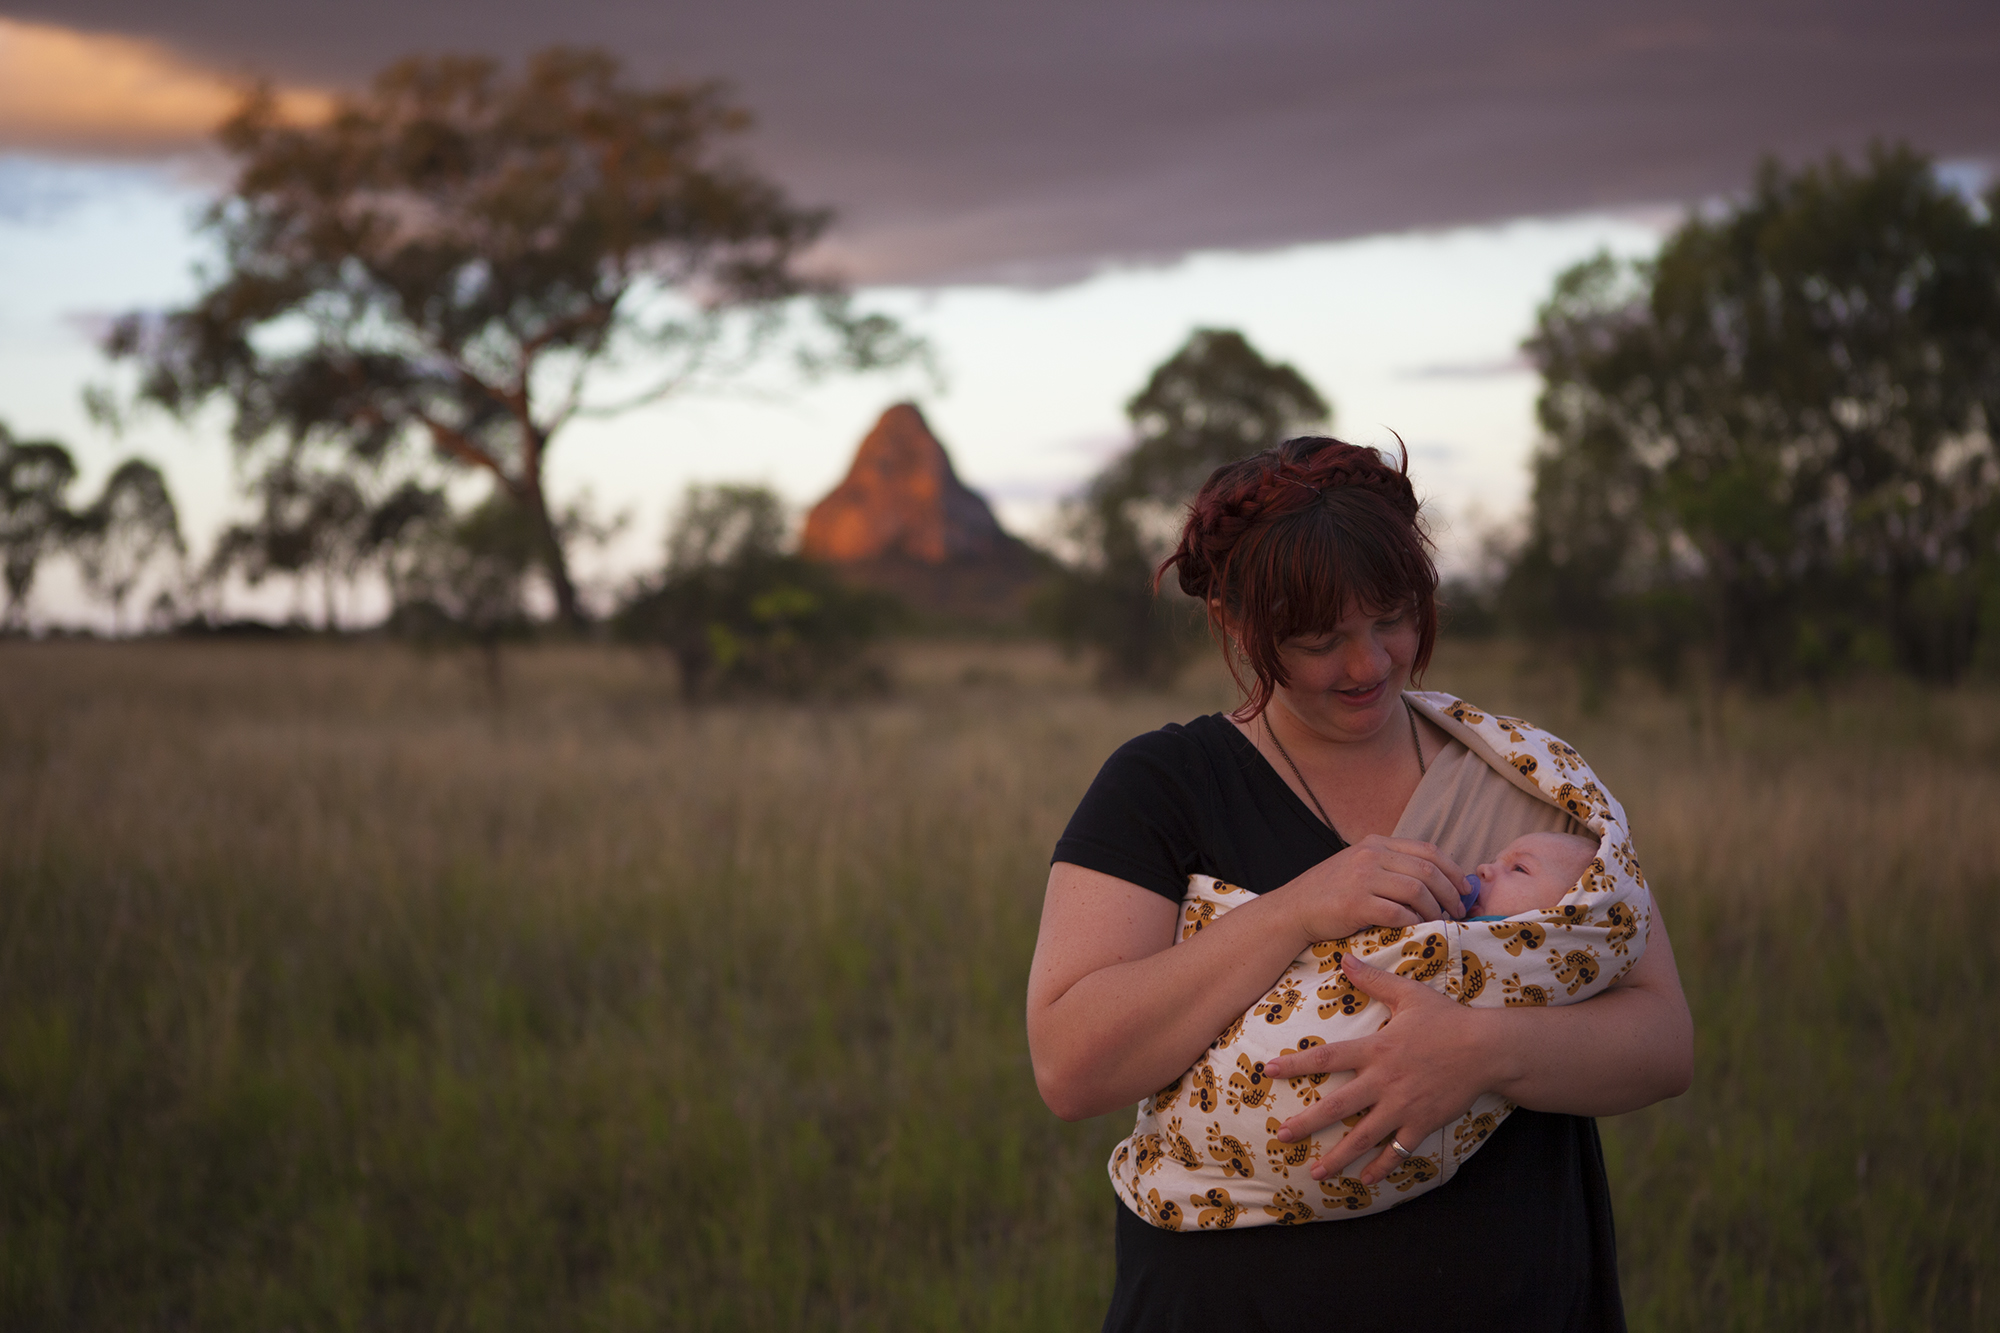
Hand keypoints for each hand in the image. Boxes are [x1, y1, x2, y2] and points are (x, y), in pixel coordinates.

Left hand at [1261, 952, 1496, 1185]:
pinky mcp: (1422, 1124)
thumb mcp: (1409, 993)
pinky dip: (1381, 1167)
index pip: (1327, 1057)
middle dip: (1307, 1124)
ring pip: (1363, 1137)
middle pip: (1337, 1106)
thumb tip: (1344, 959)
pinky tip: (1365, 1180)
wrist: (1488, 1049)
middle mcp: (1384, 1081)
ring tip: (1315, 1173)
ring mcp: (1403, 1107)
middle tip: (1281, 1136)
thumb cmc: (1447, 1019)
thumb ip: (1373, 979)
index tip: (1268, 1072)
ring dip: (1338, 1156)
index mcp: (1376, 1049)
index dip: (1296, 1065)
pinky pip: (1398, 1151)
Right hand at [1278, 834, 1470, 945]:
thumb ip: (1391, 866)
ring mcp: (1362, 878)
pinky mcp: (1356, 903)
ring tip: (1442, 922)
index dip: (1453, 871)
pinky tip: (1418, 928)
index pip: (1427, 850)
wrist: (1293, 910)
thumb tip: (1435, 880)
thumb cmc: (1330, 893)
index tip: (1464, 889)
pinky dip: (1414, 922)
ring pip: (1417, 890)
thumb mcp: (1359, 866)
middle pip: (1427, 870)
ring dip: (1436, 909)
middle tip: (1459, 911)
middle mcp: (1370, 855)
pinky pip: (1398, 912)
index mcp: (1375, 843)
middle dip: (1451, 892)